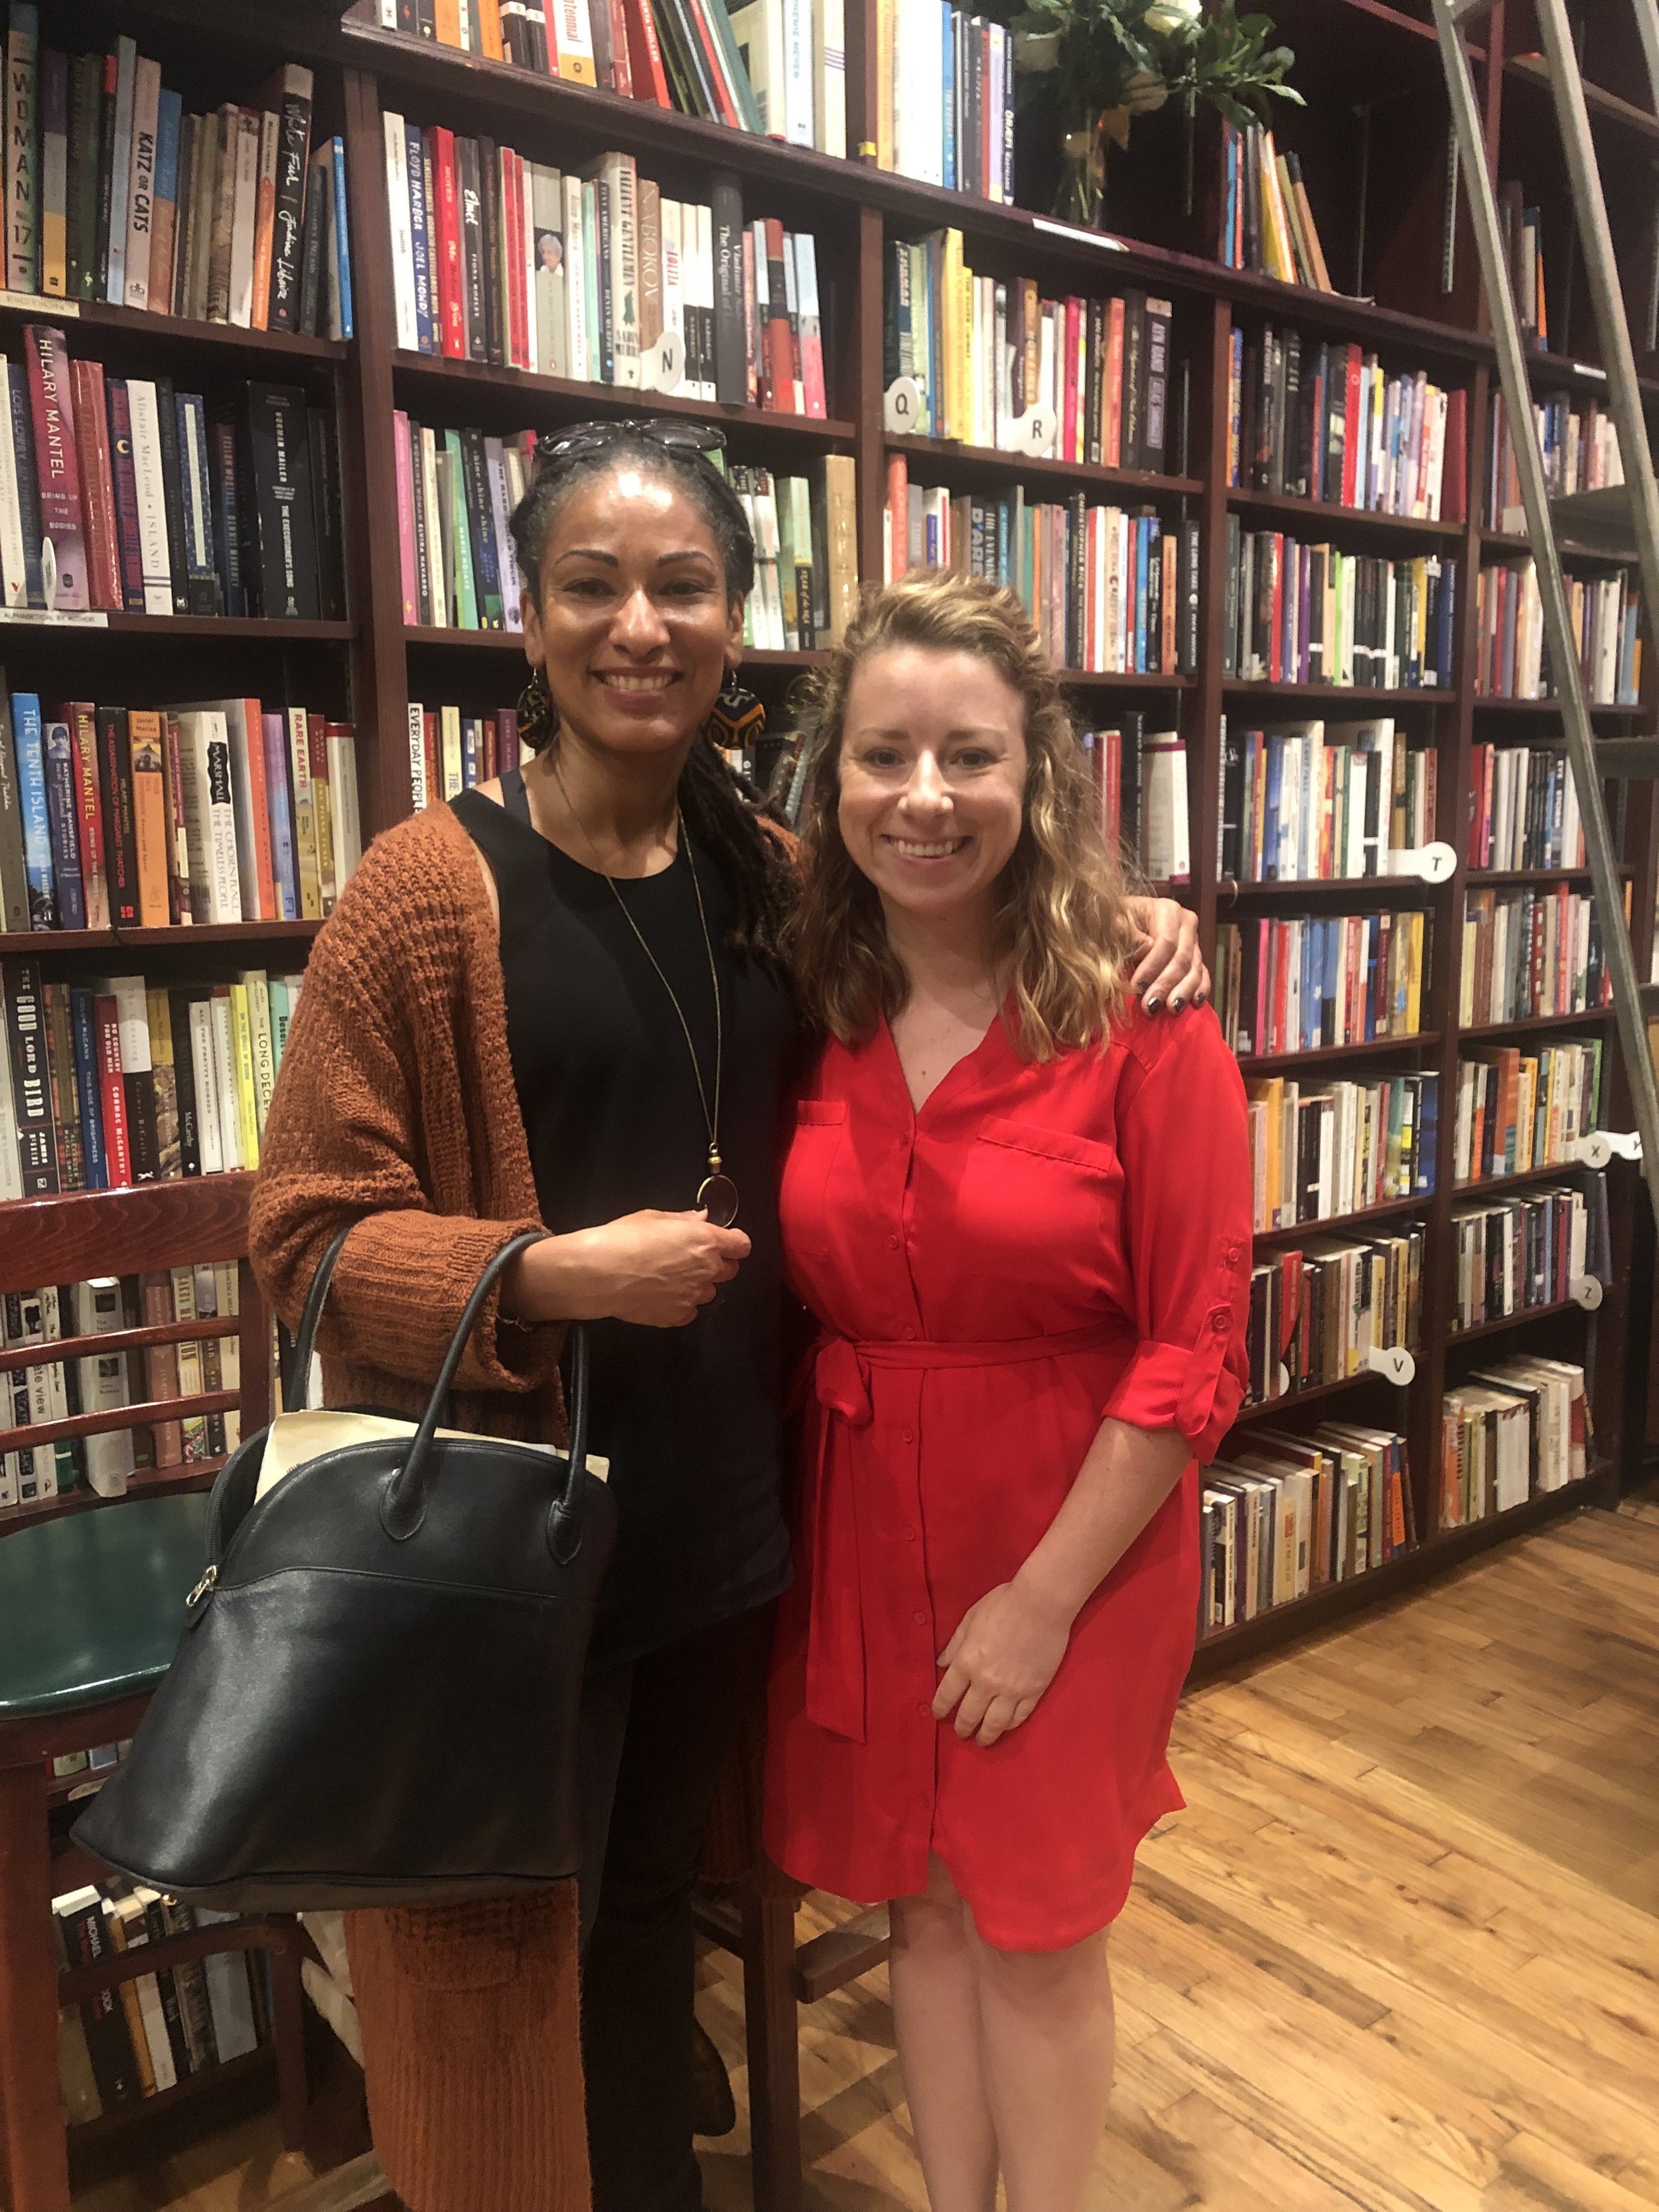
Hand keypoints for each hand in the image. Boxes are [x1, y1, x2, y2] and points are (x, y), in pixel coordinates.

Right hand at [508, 1211, 750, 1328]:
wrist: (600, 1273)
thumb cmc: (624, 1239)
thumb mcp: (654, 1217)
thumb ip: (684, 1220)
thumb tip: (702, 1219)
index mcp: (706, 1240)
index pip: (741, 1245)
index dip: (734, 1243)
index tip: (725, 1242)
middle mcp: (707, 1269)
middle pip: (729, 1270)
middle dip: (717, 1264)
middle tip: (691, 1259)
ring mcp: (694, 1296)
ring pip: (709, 1292)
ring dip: (698, 1285)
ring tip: (670, 1278)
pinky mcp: (678, 1316)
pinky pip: (690, 1310)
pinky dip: (681, 1304)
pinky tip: (661, 1295)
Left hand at [932, 1582, 1071, 1747]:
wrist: (1041, 1604)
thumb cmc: (1003, 1605)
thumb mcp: (970, 1619)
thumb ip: (954, 1645)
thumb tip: (941, 1664)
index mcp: (966, 1662)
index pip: (947, 1695)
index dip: (940, 1708)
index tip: (938, 1715)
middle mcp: (985, 1682)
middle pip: (969, 1715)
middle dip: (962, 1727)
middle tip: (961, 1733)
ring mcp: (1012, 1690)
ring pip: (995, 1724)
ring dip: (985, 1736)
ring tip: (982, 1741)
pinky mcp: (1034, 1692)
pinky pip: (1019, 1717)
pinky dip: (1010, 1726)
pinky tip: (1005, 1727)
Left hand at [1124, 895, 1209, 1013]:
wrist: (1123, 921)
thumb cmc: (1115, 922)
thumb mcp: (1114, 923)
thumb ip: (1129, 934)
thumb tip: (1149, 947)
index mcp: (1167, 910)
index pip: (1166, 942)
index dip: (1152, 966)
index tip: (1136, 986)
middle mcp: (1186, 923)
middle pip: (1181, 958)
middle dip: (1165, 984)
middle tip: (1150, 1006)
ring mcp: (1193, 940)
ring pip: (1194, 969)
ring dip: (1183, 991)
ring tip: (1172, 1009)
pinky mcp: (1196, 956)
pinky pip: (1204, 974)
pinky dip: (1200, 989)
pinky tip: (1196, 1003)